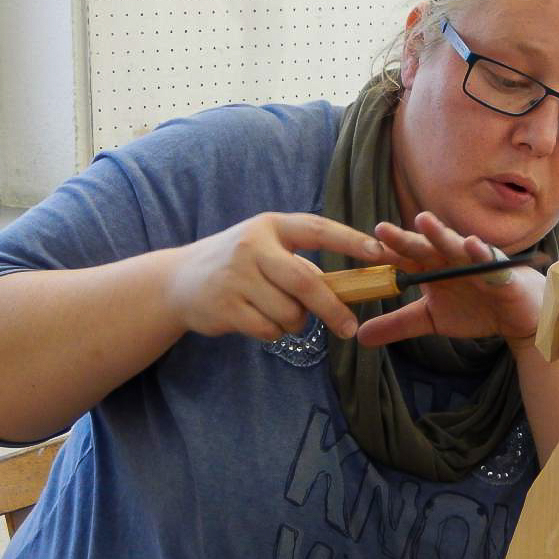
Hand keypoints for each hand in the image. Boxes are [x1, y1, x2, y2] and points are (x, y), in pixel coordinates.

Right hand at [168, 212, 387, 341]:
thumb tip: (346, 291)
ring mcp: (237, 277)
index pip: (318, 229)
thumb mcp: (265, 250)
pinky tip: (255, 318)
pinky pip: (269, 329)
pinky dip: (272, 332)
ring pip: (289, 313)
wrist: (178, 281)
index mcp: (270, 226)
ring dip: (293, 321)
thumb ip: (300, 265)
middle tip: (349, 327)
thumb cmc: (237, 264)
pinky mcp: (226, 307)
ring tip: (275, 311)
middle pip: (307, 282)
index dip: (351, 241)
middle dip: (333, 308)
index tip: (380, 253)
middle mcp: (253, 247)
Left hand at [356, 211, 544, 348]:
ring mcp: (476, 263)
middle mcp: (451, 258)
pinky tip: (472, 245)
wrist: (519, 316)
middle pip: (425, 246)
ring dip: (441, 234)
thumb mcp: (431, 319)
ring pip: (456, 245)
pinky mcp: (502, 273)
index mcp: (432, 266)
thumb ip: (397, 324)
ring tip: (423, 221)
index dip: (385, 251)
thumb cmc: (475, 308)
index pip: (404, 256)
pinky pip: (491, 263)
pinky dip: (483, 254)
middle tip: (381, 230)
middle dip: (405, 238)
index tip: (361, 248)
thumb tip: (359, 336)